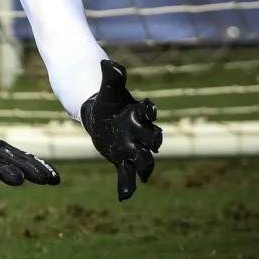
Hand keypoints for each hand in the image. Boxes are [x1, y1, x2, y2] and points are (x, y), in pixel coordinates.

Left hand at [80, 60, 162, 201]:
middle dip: (153, 139)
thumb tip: (108, 62)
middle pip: (151, 137)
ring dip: (144, 167)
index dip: (149, 110)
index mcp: (138, 113)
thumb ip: (111, 78)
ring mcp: (133, 148)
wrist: (102, 117)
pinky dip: (127, 185)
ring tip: (144, 177)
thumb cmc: (108, 102)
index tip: (149, 106)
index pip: (147, 111)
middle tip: (156, 141)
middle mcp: (140, 132)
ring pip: (143, 159)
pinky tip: (124, 196)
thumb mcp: (107, 90)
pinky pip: (126, 174)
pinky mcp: (122, 160)